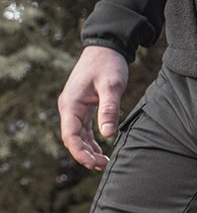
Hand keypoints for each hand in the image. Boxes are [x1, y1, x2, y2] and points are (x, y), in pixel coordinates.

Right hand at [57, 46, 128, 170]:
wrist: (106, 46)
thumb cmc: (108, 64)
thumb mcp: (111, 85)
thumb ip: (109, 109)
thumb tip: (108, 135)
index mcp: (71, 103)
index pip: (70, 136)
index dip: (80, 153)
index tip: (94, 163)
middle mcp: (69, 107)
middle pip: (72, 138)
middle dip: (85, 155)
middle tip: (103, 166)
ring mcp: (75, 106)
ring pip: (78, 135)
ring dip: (88, 149)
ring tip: (103, 163)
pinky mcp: (83, 105)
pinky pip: (83, 128)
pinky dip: (90, 140)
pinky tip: (100, 150)